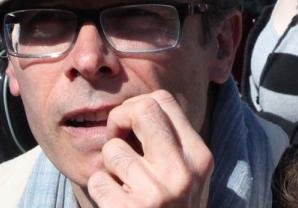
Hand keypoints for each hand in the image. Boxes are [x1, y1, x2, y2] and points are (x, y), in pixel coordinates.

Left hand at [87, 90, 212, 207]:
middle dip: (119, 119)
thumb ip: (173, 144)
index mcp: (200, 157)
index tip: (131, 126)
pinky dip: (100, 189)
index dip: (138, 106)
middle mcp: (183, 172)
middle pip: (142, 110)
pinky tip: (116, 203)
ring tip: (122, 184)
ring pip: (113, 149)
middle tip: (118, 139)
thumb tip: (137, 107)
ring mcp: (157, 195)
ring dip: (109, 165)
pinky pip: (98, 180)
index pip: (164, 101)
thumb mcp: (189, 177)